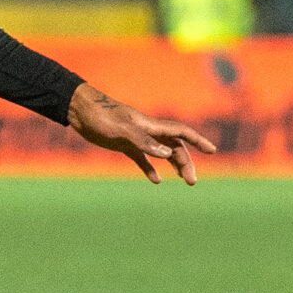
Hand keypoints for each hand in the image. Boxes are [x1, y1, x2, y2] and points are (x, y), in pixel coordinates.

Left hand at [67, 83, 217, 184]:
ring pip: (162, 152)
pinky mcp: (124, 144)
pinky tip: (155, 180)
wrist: (79, 110)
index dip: (197, 140)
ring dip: (174, 165)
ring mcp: (136, 138)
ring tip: (184, 180)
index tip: (213, 150)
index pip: (180, 132)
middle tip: (192, 181)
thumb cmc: (100, 117)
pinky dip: (150, 168)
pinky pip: (142, 158)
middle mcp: (147, 131)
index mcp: (150, 126)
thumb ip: (144, 142)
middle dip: (186, 162)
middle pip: (174, 146)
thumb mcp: (122, 131)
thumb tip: (167, 154)